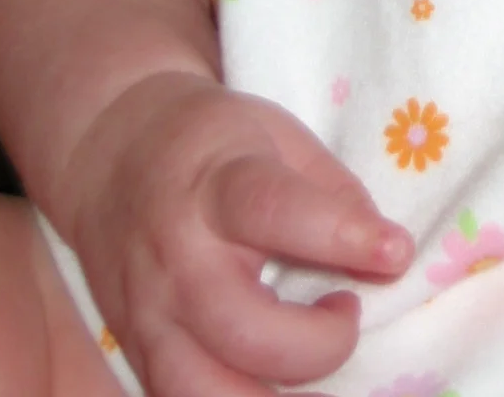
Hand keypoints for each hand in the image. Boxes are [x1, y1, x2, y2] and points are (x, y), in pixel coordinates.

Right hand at [60, 73, 412, 396]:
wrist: (107, 154)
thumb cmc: (210, 139)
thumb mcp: (276, 133)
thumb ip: (332, 191)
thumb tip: (387, 256)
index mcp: (216, 183)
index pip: (276, 212)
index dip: (343, 236)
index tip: (396, 253)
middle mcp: (178, 258)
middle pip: (246, 332)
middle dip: (319, 343)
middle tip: (344, 310)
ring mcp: (150, 316)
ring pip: (205, 393)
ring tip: (311, 357)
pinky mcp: (137, 356)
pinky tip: (277, 387)